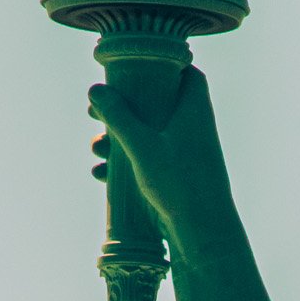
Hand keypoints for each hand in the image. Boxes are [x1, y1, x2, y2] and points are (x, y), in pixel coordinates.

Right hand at [88, 66, 234, 257]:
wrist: (203, 232)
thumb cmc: (180, 183)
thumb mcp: (142, 146)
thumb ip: (119, 117)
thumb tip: (96, 89)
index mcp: (194, 109)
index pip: (187, 73)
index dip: (162, 67)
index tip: (133, 69)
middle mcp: (193, 127)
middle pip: (157, 104)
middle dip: (124, 108)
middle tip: (96, 112)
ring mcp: (185, 152)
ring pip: (148, 134)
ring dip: (118, 139)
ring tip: (96, 149)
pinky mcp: (176, 176)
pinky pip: (148, 160)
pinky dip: (126, 163)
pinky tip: (101, 175)